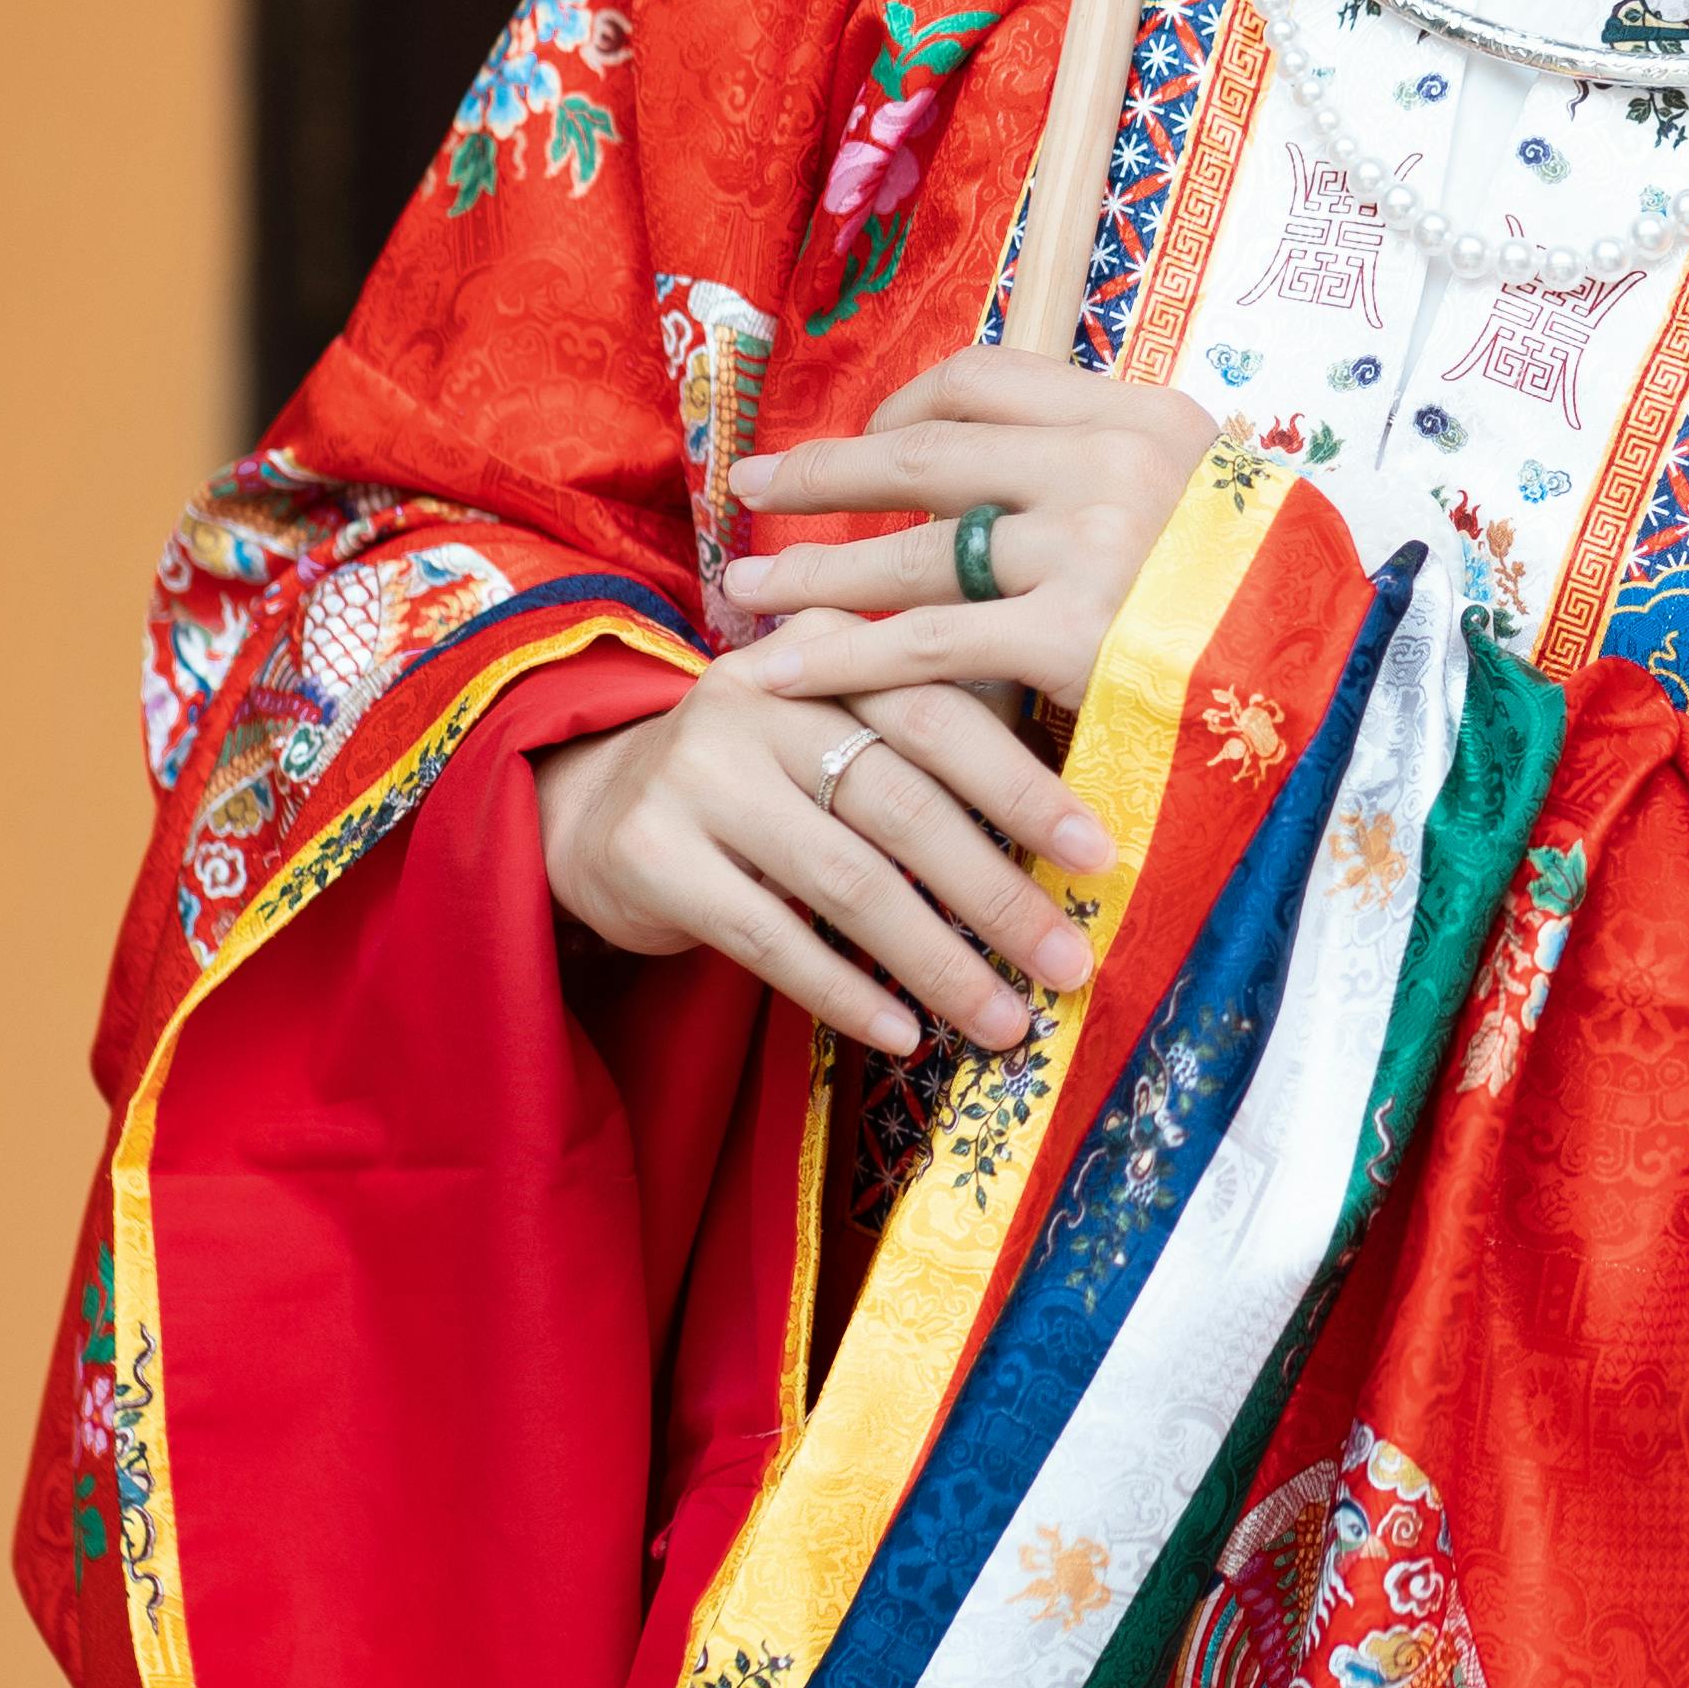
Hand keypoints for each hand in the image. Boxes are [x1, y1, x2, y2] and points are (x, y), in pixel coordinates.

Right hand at [532, 653, 1111, 1062]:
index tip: (1098, 856)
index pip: (939, 714)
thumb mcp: (831, 730)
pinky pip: (770, 937)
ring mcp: (697, 773)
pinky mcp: (653, 854)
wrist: (591, 805)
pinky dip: (845, 991)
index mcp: (822, 653)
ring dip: (937, 960)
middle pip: (902, 802)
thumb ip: (925, 744)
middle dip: (997, 893)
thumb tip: (1068, 825)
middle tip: (1067, 962)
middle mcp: (757, 699)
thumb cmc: (757, 778)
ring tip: (1003, 1019)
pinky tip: (903, 1035)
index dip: (1023, 786)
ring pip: (846, 878)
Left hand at [720, 355, 1219, 725]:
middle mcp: (1112, 464)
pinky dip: (835, 657)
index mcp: (1142, 414)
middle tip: (753, 486)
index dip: (902, 409)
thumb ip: (1113, 473)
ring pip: (913, 550)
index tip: (864, 442)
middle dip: (825, 473)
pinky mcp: (1074, 640)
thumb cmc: (1265, 605)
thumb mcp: (1204, 500)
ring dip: (815, 569)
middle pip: (927, 453)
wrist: (1352, 684)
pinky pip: (924, 645)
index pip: (982, 378)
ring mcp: (1092, 549)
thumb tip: (1010, 472)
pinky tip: (774, 671)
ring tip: (746, 585)